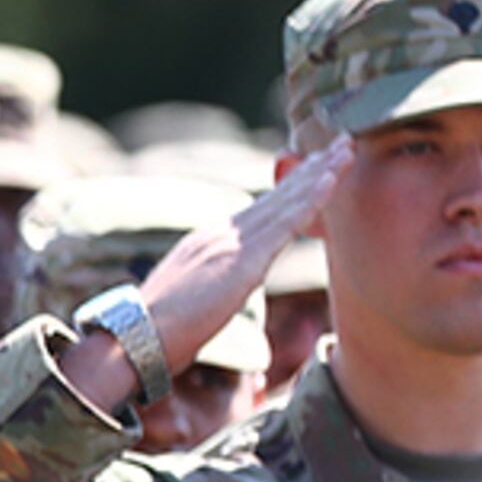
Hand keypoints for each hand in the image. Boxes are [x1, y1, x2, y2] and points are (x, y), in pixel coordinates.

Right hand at [65, 139, 347, 417]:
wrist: (136, 337)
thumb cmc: (158, 333)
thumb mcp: (191, 300)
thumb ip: (213, 286)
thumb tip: (222, 293)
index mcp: (210, 243)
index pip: (259, 210)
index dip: (289, 187)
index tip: (315, 168)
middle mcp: (222, 234)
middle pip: (276, 196)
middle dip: (310, 169)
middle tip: (341, 143)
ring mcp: (232, 244)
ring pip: (285, 201)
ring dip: (320, 174)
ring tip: (346, 150)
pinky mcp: (243, 260)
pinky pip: (285, 224)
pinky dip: (310, 200)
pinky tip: (332, 182)